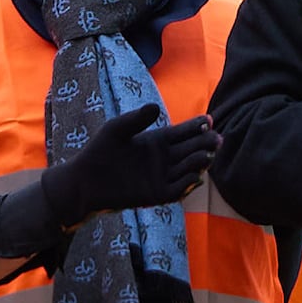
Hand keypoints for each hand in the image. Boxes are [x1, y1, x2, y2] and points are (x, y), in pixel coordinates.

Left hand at [36, 100, 222, 227]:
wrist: (85, 181)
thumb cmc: (99, 152)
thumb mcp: (117, 129)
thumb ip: (137, 119)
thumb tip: (156, 107)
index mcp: (157, 141)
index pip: (184, 133)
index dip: (197, 127)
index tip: (209, 120)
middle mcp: (163, 159)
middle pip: (191, 150)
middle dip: (205, 144)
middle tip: (216, 138)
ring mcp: (161, 177)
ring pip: (188, 169)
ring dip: (199, 163)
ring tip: (207, 155)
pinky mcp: (156, 194)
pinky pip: (177, 190)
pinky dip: (188, 184)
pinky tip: (195, 176)